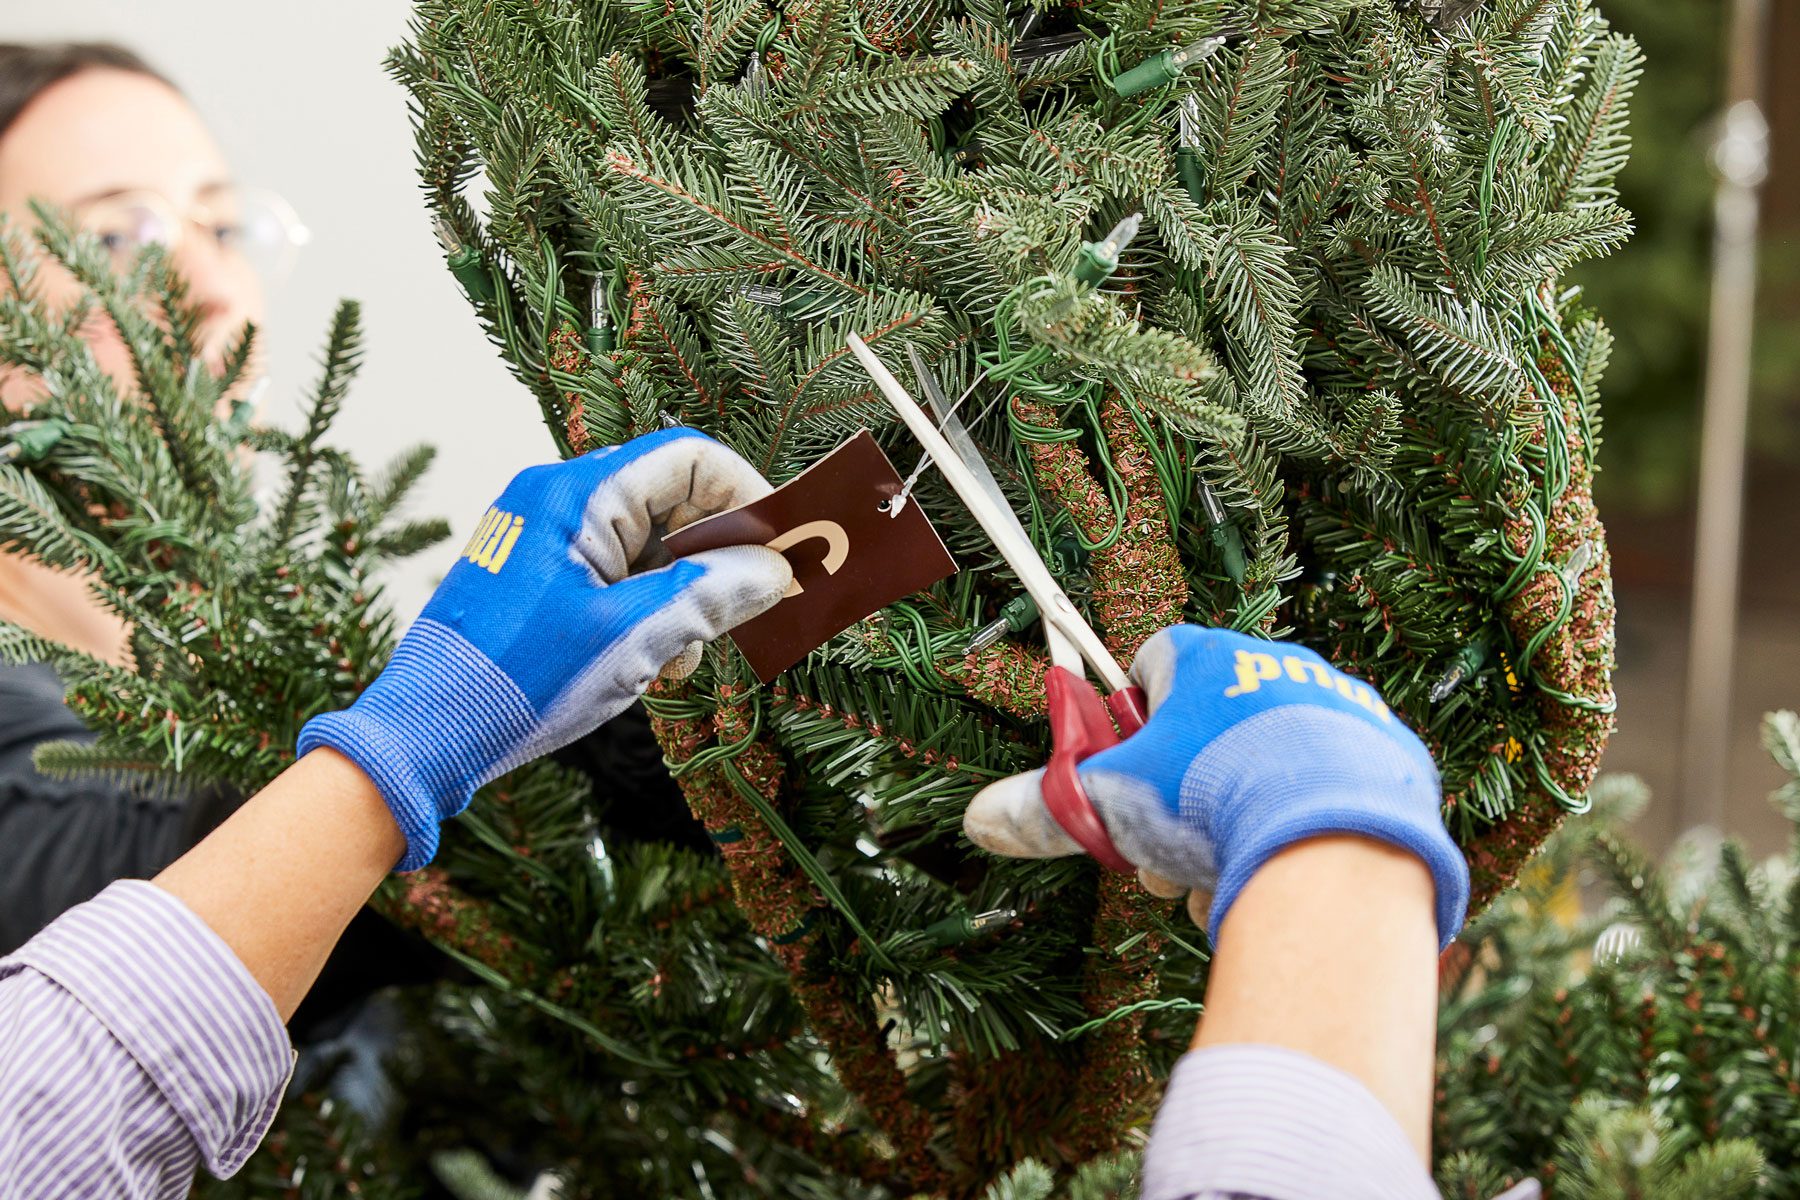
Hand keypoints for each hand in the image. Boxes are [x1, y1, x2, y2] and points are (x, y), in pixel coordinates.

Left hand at [298, 428, 791, 869]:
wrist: (421, 738)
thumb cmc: (518, 681)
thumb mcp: (630, 639)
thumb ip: (709, 595)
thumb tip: (775, 571)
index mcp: (572, 495)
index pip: (687, 458)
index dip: (748, 495)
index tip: (785, 547)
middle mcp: (555, 500)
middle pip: (670, 498)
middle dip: (716, 555)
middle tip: (744, 610)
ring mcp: (542, 538)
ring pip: (648, 542)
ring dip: (683, 592)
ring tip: (679, 656)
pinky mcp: (536, 577)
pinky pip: (615, 572)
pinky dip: (647, 608)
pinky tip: (647, 663)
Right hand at [963, 626, 1467, 947]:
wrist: (1337, 835)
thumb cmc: (1212, 799)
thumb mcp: (1108, 805)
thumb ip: (1043, 810)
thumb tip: (979, 820)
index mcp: (1202, 659)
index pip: (1145, 670)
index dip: (1124, 733)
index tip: (1122, 783)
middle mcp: (1270, 668)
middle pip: (1201, 733)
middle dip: (1175, 801)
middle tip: (1163, 857)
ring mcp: (1334, 710)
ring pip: (1259, 773)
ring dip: (1229, 829)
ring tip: (1219, 880)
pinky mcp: (1384, 758)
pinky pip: (1320, 795)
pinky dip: (1295, 835)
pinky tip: (1281, 879)